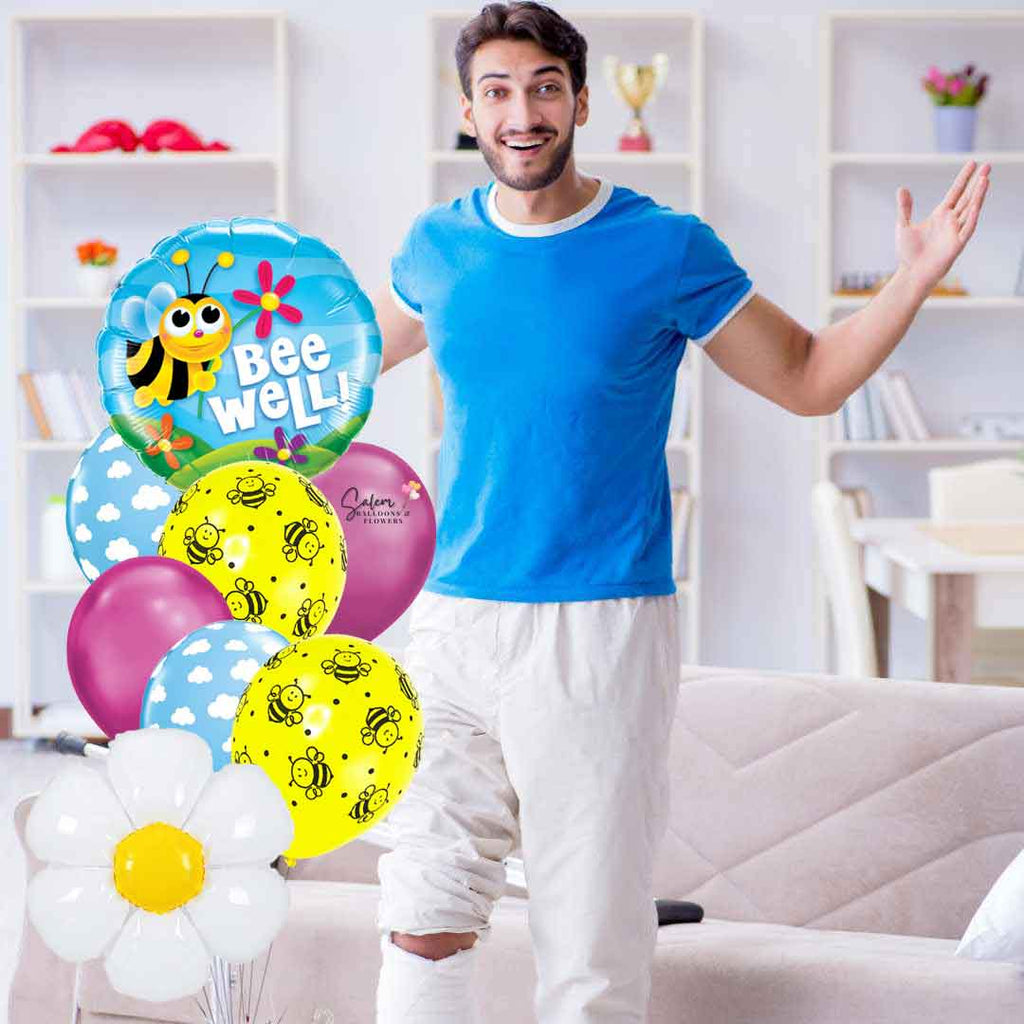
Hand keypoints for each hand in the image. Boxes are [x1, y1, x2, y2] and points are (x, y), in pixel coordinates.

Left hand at [895, 159, 989, 291]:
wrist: (911, 273)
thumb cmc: (908, 252)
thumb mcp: (903, 225)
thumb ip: (905, 207)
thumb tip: (902, 188)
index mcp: (940, 215)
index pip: (956, 192)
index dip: (964, 178)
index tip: (972, 163)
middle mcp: (951, 221)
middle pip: (967, 197)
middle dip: (977, 182)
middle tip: (988, 165)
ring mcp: (956, 231)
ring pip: (971, 209)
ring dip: (978, 195)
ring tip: (985, 179)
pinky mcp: (957, 244)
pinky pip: (967, 228)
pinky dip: (972, 217)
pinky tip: (975, 205)